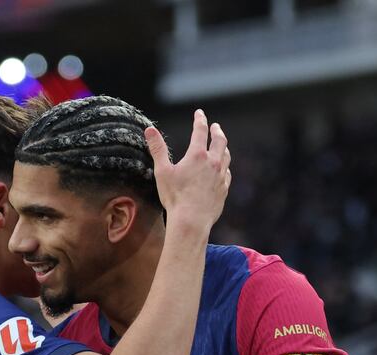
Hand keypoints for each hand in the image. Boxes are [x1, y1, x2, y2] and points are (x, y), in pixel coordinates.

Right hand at [147, 109, 230, 227]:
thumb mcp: (162, 172)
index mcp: (197, 156)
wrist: (192, 220)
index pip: (200, 131)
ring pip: (226, 156)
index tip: (199, 113)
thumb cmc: (175, 197)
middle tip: (215, 126)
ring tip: (221, 145)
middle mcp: (213, 163)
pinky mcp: (224, 189)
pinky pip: (227, 173)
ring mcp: (221, 176)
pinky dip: (225, 166)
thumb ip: (157, 149)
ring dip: (223, 147)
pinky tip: (222, 169)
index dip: (199, 120)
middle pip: (219, 141)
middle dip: (216, 131)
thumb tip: (149, 129)